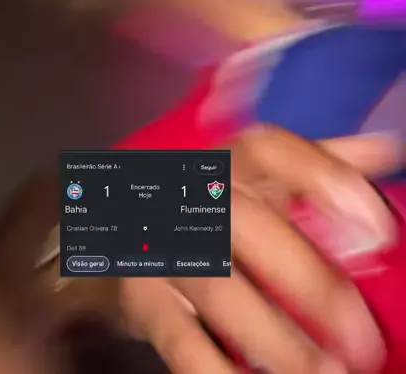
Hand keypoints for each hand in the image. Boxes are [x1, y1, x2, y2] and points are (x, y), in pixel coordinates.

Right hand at [120, 128, 400, 373]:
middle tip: (362, 337)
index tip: (379, 226)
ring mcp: (166, 248)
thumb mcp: (260, 175)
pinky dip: (220, 372)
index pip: (271, 149)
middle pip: (247, 225)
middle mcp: (193, 196)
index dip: (325, 178)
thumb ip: (320, 161)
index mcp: (229, 161)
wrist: (121, 234)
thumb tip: (387, 150)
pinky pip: (181, 342)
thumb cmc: (211, 204)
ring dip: (275, 338)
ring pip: (217, 289)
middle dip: (308, 280)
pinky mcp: (144, 301)